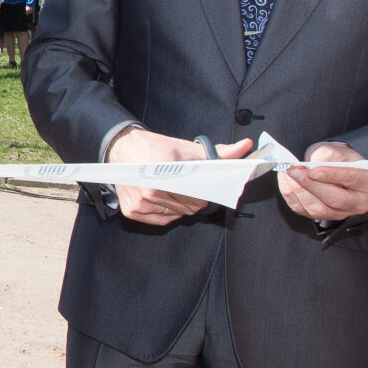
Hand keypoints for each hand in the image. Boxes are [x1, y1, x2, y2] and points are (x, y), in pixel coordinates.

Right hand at [106, 127, 254, 226]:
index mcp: (164, 169)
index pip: (196, 195)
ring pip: (177, 214)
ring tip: (174, 190)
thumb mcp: (186, 147)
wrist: (122, 150)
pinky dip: (168, 212)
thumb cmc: (155, 148)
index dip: (205, 193)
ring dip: (181, 206)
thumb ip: (218, 151)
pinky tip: (165, 199)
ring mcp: (140, 201)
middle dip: (195, 200)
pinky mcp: (132, 211)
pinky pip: (162, 220)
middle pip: (188, 207)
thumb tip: (244, 147)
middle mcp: (150, 188)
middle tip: (189, 187)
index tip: (204, 188)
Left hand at [279, 140, 367, 223]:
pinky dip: (291, 196)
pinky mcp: (324, 217)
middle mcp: (359, 203)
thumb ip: (329, 154)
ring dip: (298, 191)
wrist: (338, 170)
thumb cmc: (342, 160)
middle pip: (336, 199)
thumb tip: (313, 163)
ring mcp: (342, 213)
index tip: (313, 170)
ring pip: (318, 209)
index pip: (352, 180)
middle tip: (295, 171)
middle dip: (312, 185)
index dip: (331, 175)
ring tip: (288, 173)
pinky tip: (286, 182)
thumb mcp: (340, 151)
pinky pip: (305, 211)